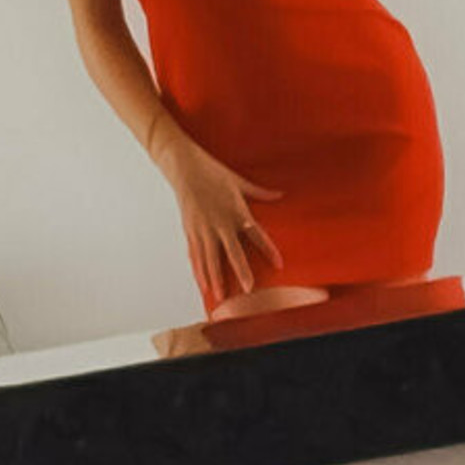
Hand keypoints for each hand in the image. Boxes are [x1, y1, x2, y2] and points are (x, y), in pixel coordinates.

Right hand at [163, 136, 284, 314]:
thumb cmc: (213, 172)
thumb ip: (260, 192)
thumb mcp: (239, 182)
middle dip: (241, 272)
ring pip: (211, 259)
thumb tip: (281, 194)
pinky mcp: (190, 230)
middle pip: (232, 252)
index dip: (268, 250)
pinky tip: (203, 285)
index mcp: (236, 210)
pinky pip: (195, 255)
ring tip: (221, 296)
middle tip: (248, 291)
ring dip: (217, 278)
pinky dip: (199, 271)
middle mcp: (219, 223)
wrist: (184, 167)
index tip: (279, 265)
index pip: (256, 234)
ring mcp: (203, 228)